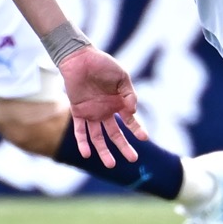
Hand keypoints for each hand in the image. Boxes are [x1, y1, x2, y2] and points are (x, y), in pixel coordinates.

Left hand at [61, 47, 150, 166]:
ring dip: (104, 151)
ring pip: (98, 137)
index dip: (137, 130)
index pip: (130, 121)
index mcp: (118, 103)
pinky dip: (82, 142)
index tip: (144, 138)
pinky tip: (86, 154)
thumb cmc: (102, 64)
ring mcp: (91, 113)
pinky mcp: (78, 112)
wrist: (79, 58)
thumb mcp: (121, 77)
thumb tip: (133, 111)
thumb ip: (129, 94)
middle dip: (124, 147)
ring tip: (111, 164)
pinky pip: (80, 131)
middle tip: (133, 159)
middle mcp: (105, 111)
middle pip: (115, 134)